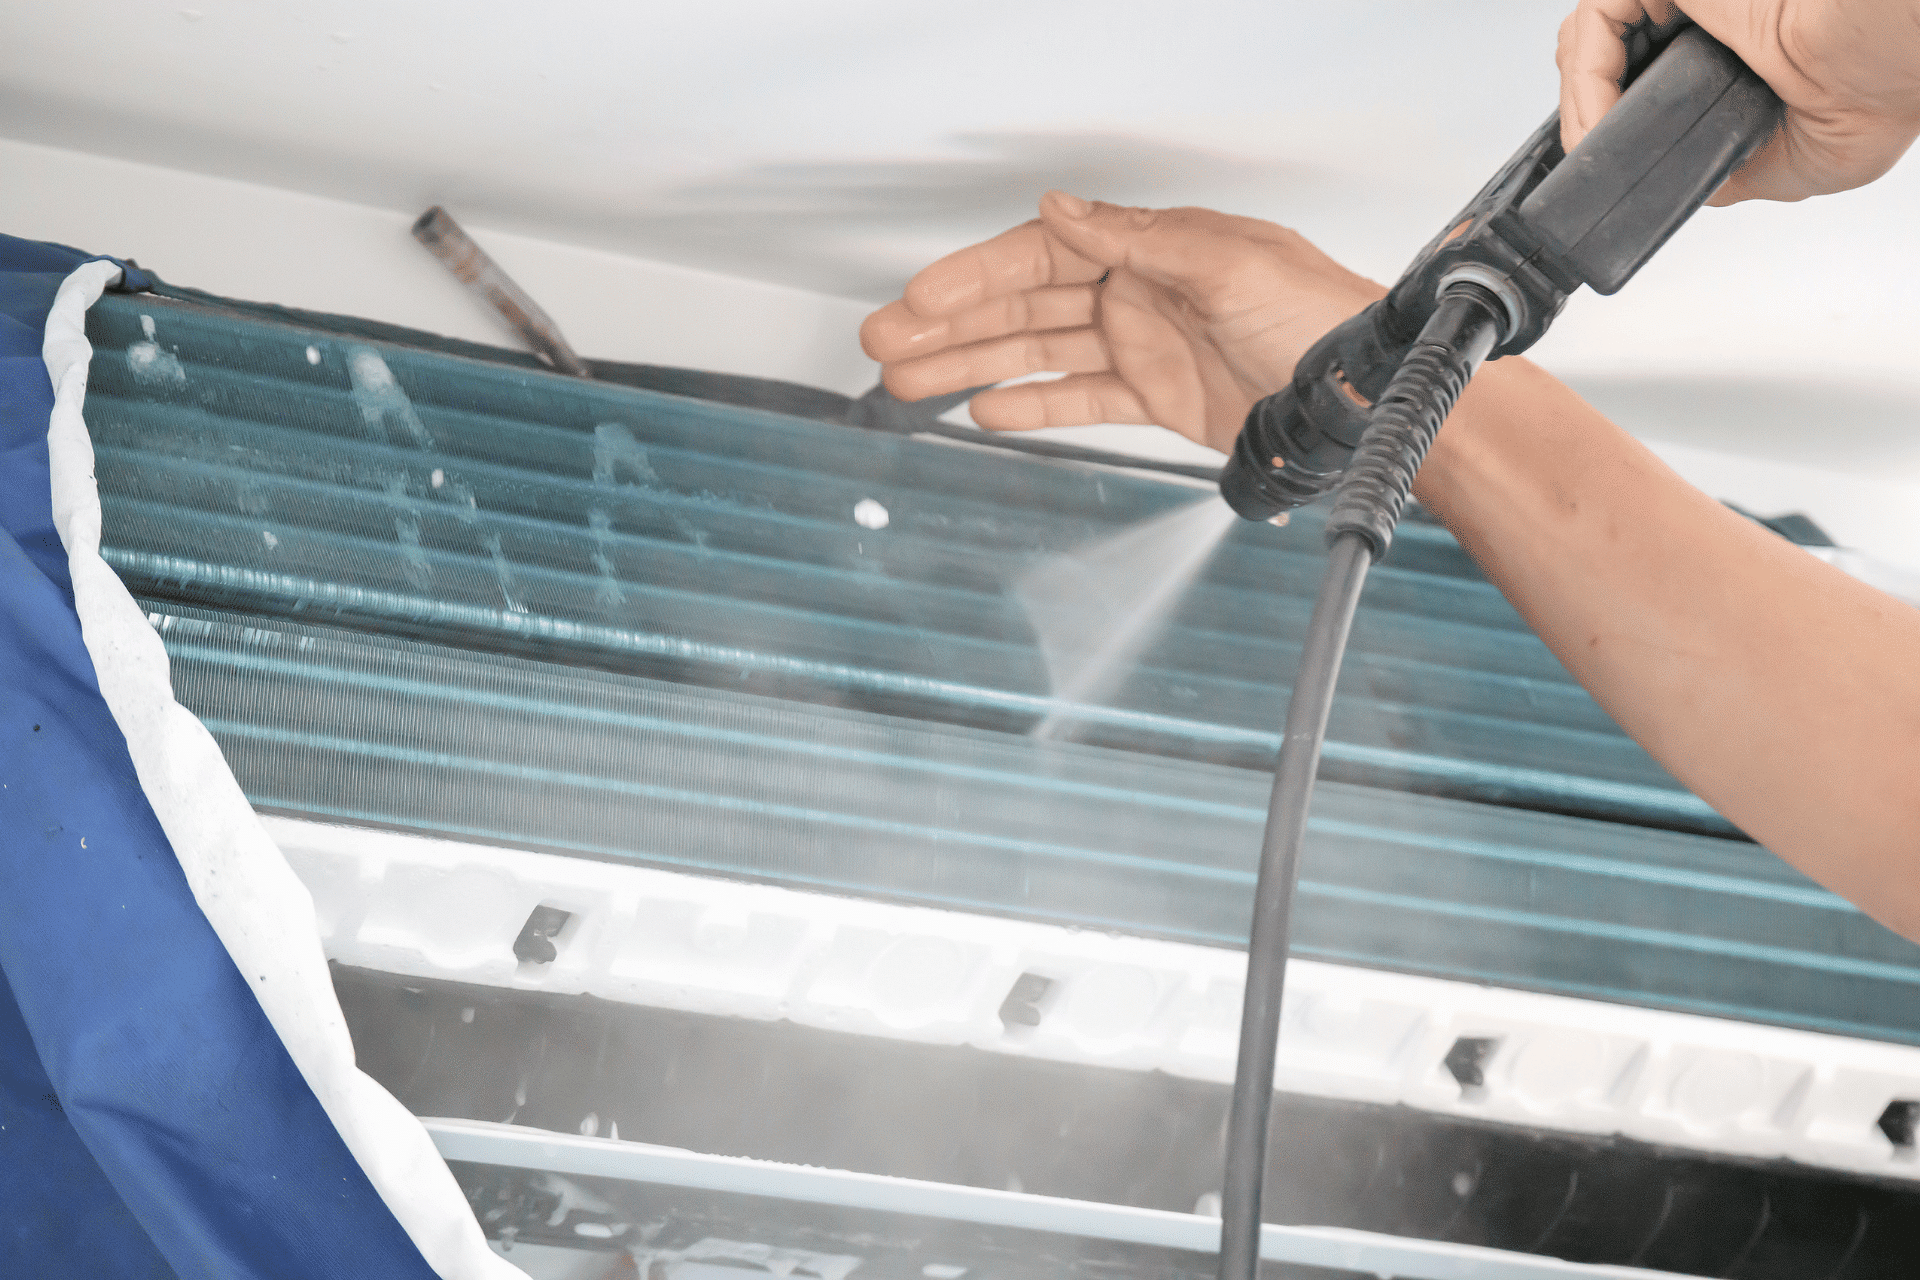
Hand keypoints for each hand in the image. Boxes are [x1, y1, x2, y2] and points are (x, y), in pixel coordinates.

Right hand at [858, 192, 1383, 455]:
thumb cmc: (1320, 318)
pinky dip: (1033, 406)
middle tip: (883, 343)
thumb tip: (1065, 207)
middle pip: (1021, 306)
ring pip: (1037, 354)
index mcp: (1150, 249)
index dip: (974, 277)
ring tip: (909, 382)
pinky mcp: (1158, 398)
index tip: (919, 297)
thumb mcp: (1227, 265)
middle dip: (949, 325)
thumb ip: (1137, 241)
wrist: (1365, 396)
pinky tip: (985, 409)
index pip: (1038, 256)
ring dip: (971, 366)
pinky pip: (1079, 400)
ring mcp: (1143, 346)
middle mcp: (1138, 292)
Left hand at [1557, 0, 1919, 203]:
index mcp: (1734, 43)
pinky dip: (1584, 87)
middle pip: (1602, 53)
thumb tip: (1684, 184)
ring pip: (1587, 42)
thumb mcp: (1795, 161)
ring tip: (1601, 151)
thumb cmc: (1873, 91)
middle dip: (1587, 113)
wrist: (1885, 55)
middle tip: (1600, 159)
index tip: (1606, 160)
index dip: (1609, 116)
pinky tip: (1600, 127)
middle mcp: (1704, 13)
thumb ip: (1728, 165)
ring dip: (1581, 109)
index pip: (1639, 68)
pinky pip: (1592, 28)